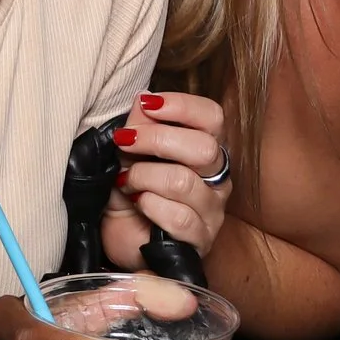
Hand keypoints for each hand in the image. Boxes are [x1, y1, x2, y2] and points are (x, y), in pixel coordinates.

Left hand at [100, 92, 230, 266]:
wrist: (122, 239)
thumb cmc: (130, 191)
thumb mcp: (129, 153)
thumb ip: (139, 125)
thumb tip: (144, 98)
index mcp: (205, 150)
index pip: (212, 118)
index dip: (182, 106)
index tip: (148, 105)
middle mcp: (217, 179)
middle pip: (204, 149)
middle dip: (157, 140)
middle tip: (125, 142)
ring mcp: (213, 212)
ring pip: (185, 182)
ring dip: (145, 176)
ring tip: (126, 182)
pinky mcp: (200, 242)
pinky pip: (179, 218)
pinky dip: (150, 205)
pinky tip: (138, 204)